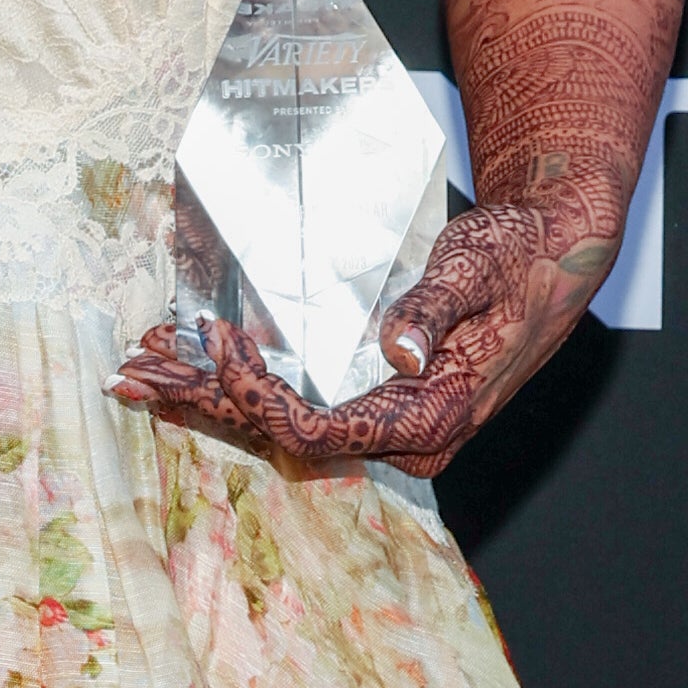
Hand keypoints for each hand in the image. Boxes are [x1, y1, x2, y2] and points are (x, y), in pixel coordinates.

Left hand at [110, 195, 616, 475]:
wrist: (555, 252)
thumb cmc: (519, 258)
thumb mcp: (478, 270)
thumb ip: (433, 311)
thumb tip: (396, 351)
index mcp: (431, 417)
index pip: (318, 433)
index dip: (256, 396)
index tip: (216, 340)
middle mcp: (406, 433)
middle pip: (284, 435)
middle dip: (204, 403)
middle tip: (132, 372)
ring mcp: (389, 420)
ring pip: (282, 421)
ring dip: (210, 395)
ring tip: (142, 368)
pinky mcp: (378, 397)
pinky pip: (298, 400)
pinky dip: (242, 382)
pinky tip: (197, 361)